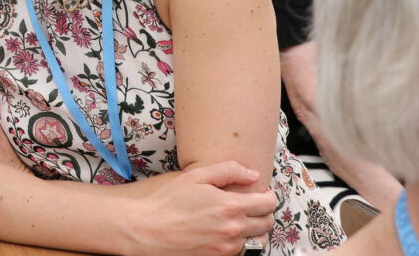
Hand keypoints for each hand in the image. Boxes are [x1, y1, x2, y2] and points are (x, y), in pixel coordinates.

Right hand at [133, 162, 274, 254]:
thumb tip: (252, 175)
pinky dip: (240, 243)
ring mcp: (227, 247)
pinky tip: (226, 233)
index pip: (268, 203)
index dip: (269, 196)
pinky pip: (241, 252)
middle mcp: (234, 229)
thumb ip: (227, 171)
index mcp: (231, 206)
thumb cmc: (169, 202)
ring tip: (240, 220)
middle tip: (252, 206)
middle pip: (267, 223)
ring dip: (254, 230)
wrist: (149, 230)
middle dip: (264, 213)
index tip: (263, 194)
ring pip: (257, 240)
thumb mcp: (196, 176)